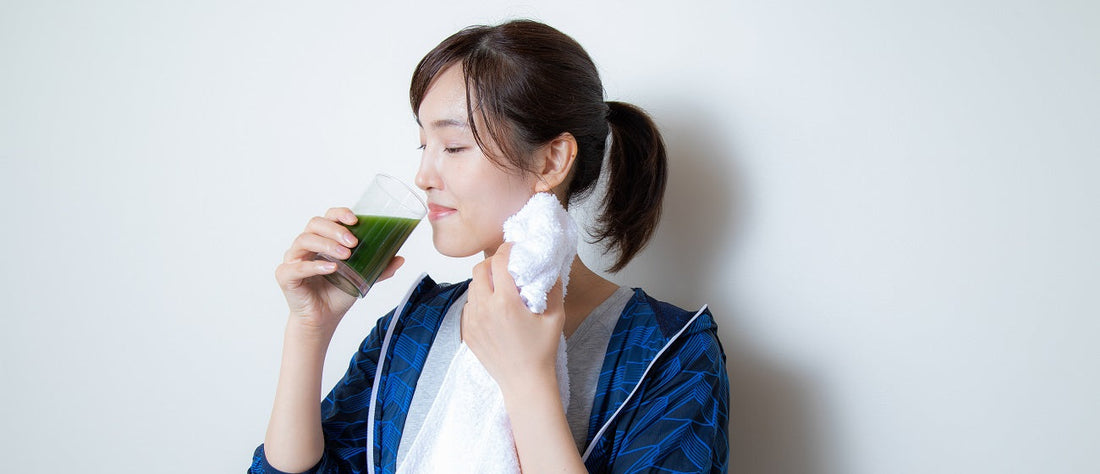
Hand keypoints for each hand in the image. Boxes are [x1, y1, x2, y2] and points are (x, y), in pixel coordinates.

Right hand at [275, 207, 403, 335]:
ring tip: (346, 255)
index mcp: (322, 239)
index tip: (356, 220)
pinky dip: (314, 266)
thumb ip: (380, 268)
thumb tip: (401, 258)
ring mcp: (293, 259)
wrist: (324, 318)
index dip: (340, 214)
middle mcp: (306, 245)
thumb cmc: (338, 293)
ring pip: (304, 240)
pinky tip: (331, 268)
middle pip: (314, 224)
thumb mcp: (363, 278)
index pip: (328, 217)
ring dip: (327, 245)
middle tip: (353, 242)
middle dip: (335, 229)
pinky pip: (296, 267)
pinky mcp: (285, 276)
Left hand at [462, 242, 564, 390]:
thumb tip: (549, 268)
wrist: (524, 382)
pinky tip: (493, 308)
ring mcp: (473, 322)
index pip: (499, 262)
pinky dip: (479, 300)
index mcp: (506, 303)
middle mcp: (485, 309)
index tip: (513, 249)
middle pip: (479, 270)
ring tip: (499, 287)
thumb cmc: (541, 351)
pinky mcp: (468, 332)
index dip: (507, 250)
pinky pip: (469, 306)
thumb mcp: (556, 317)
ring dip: (484, 281)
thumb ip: (553, 288)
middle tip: (505, 266)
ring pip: (472, 287)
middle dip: (492, 263)